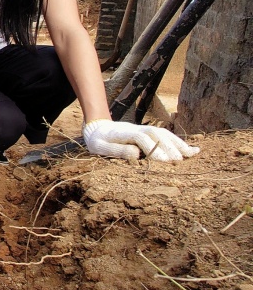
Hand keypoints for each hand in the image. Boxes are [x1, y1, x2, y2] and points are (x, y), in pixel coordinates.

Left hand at [83, 119, 199, 161]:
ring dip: (178, 144)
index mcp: (124, 133)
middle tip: (179, 162)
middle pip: (157, 134)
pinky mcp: (148, 133)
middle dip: (170, 147)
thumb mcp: (101, 147)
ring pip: (164, 134)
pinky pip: (165, 136)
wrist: (97, 127)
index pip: (142, 138)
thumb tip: (136, 153)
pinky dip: (179, 143)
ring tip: (192, 154)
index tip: (164, 162)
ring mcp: (144, 130)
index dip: (154, 148)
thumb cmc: (97, 140)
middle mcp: (137, 129)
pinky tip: (192, 150)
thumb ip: (117, 149)